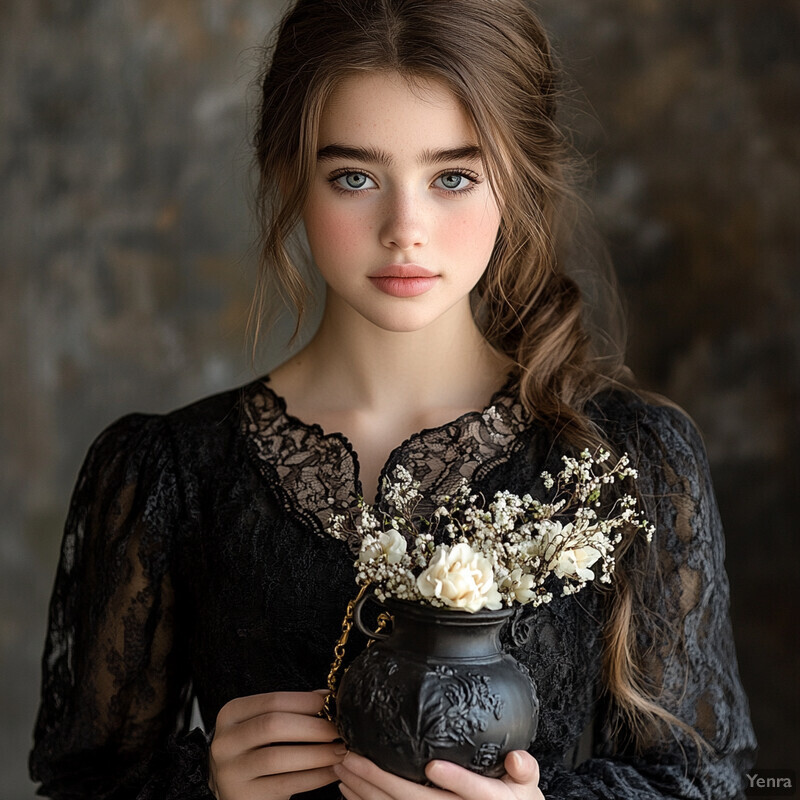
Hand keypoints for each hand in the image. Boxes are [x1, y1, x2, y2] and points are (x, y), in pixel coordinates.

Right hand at [208, 690, 344, 799]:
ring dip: (317, 753)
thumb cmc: (256, 751)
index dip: (305, 701)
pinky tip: (333, 771)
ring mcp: (232, 771)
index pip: (271, 701)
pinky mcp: (245, 796)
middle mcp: (225, 742)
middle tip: (338, 729)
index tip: (330, 703)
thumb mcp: (263, 726)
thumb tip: (326, 697)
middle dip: (312, 726)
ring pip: (279, 757)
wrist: (237, 790)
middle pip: (273, 725)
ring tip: (341, 750)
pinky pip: (287, 784)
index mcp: (231, 714)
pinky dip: (315, 777)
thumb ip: (290, 710)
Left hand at [334, 750, 543, 799]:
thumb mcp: (527, 788)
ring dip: (367, 793)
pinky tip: (350, 794)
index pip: (475, 793)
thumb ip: (525, 770)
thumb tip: (519, 759)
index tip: (433, 766)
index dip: (456, 781)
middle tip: (353, 757)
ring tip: (343, 770)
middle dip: (382, 781)